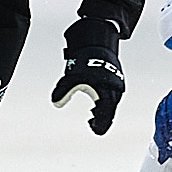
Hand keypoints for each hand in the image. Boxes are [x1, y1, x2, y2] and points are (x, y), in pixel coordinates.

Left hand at [51, 17, 124, 134]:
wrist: (96, 42)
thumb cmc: (87, 60)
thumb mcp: (72, 78)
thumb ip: (63, 92)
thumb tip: (56, 103)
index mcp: (106, 94)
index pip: (106, 116)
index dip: (100, 125)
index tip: (94, 129)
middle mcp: (114, 91)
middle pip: (110, 111)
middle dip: (101, 118)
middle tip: (92, 123)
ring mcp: (116, 84)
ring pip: (111, 103)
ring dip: (103, 110)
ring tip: (93, 113)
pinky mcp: (114, 79)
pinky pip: (111, 95)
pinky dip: (105, 100)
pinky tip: (96, 101)